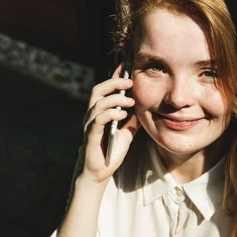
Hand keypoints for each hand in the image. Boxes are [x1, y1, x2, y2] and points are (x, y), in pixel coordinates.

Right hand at [80, 62, 141, 183]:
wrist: (100, 171)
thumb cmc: (112, 150)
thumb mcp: (127, 131)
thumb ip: (133, 118)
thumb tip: (146, 104)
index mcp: (100, 111)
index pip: (106, 88)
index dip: (115, 76)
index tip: (126, 65)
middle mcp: (92, 114)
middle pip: (98, 90)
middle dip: (114, 82)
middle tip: (130, 82)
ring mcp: (89, 124)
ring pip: (98, 103)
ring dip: (115, 98)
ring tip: (131, 101)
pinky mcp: (90, 135)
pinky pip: (98, 119)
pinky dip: (110, 114)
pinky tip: (122, 115)